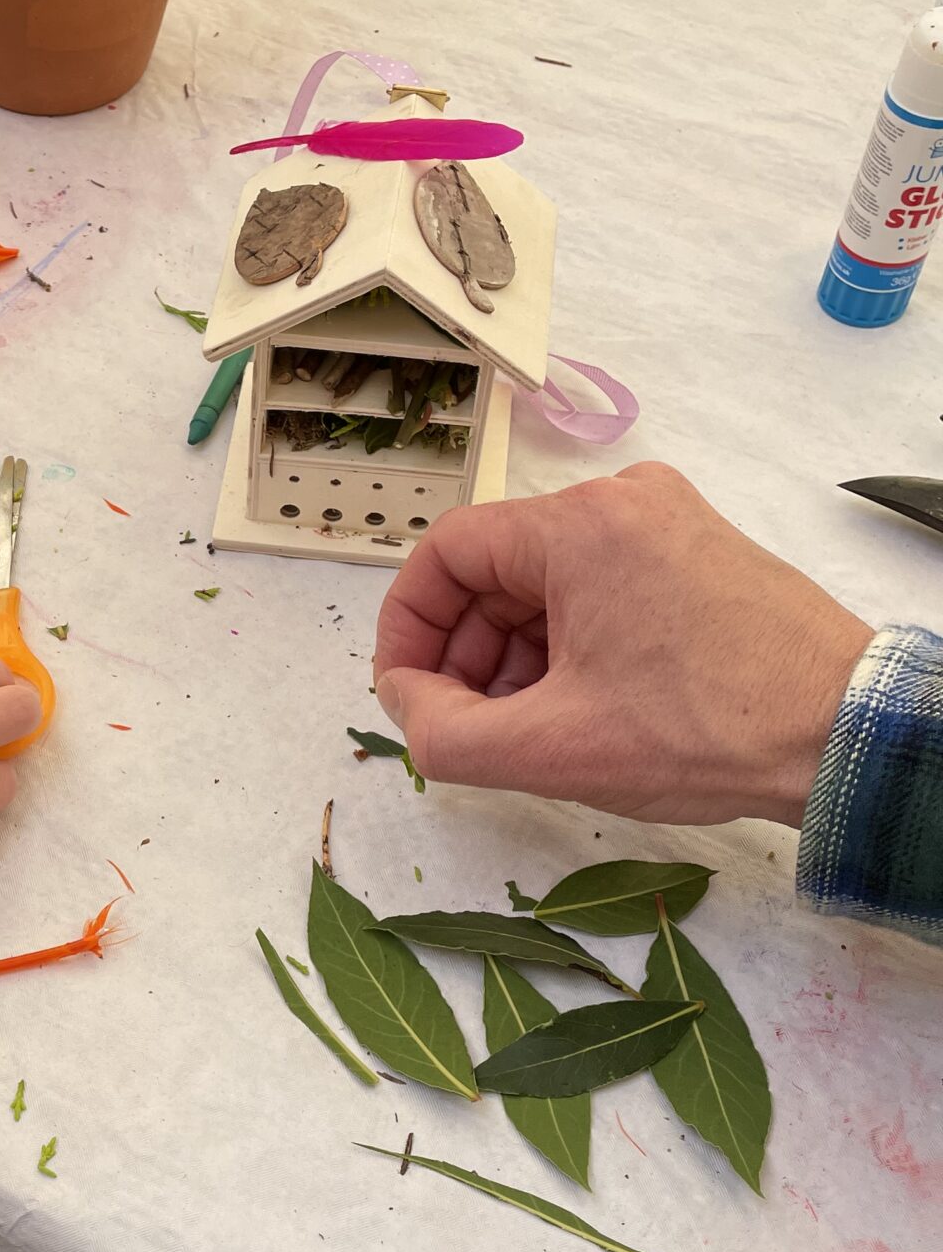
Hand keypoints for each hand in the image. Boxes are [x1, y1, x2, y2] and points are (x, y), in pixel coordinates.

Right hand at [371, 463, 872, 825]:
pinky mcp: (698, 556)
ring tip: (526, 730)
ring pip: (548, 584)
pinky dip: (570, 646)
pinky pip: (601, 589)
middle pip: (498, 568)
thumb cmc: (711, 731)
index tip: (405, 692)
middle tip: (465, 726)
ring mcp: (668, 524)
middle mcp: (625, 503)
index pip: (447, 551)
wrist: (846, 735)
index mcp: (581, 525)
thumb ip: (442, 732)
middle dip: (467, 653)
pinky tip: (578, 710)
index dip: (409, 627)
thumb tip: (406, 704)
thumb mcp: (548, 749)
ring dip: (517, 656)